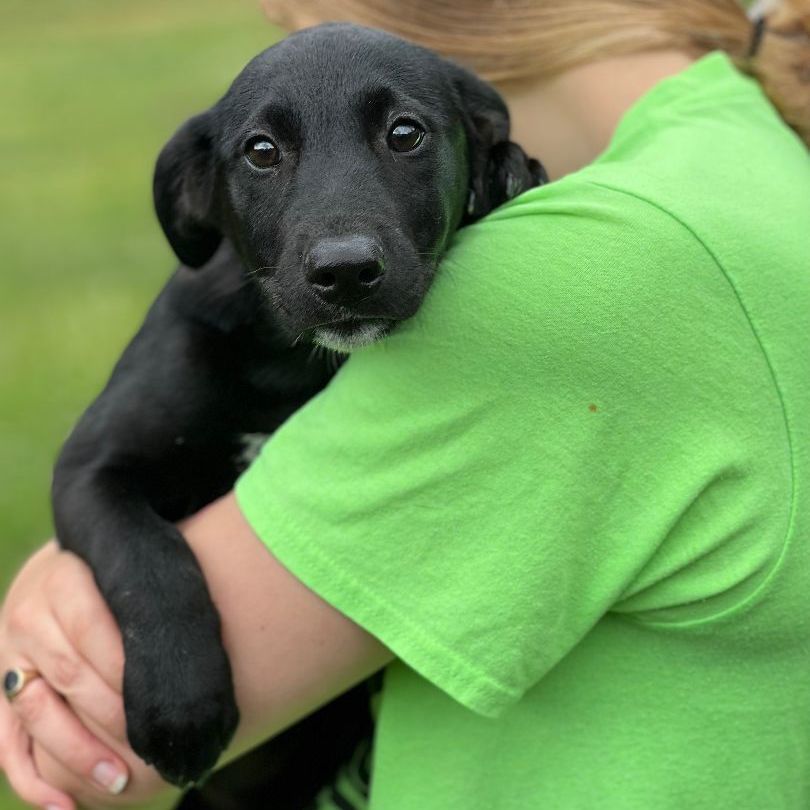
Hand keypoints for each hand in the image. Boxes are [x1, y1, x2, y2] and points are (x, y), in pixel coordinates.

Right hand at [0, 542, 176, 808]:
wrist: (64, 567)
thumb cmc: (116, 576)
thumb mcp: (126, 574)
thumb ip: (143, 601)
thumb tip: (188, 645)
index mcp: (62, 581)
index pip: (92, 630)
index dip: (125, 669)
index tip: (161, 699)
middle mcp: (27, 617)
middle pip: (69, 676)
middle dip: (112, 717)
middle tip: (152, 745)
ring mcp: (6, 657)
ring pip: (37, 713)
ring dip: (78, 753)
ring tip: (118, 778)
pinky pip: (7, 743)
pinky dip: (32, 781)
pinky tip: (64, 807)